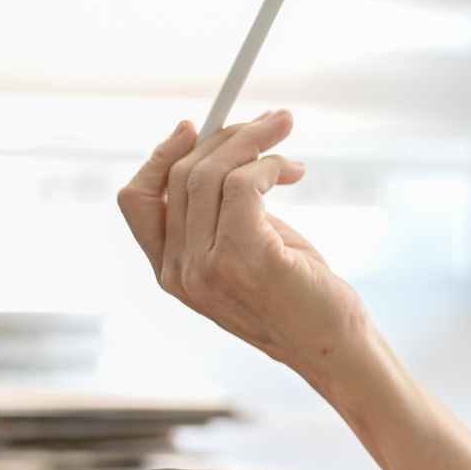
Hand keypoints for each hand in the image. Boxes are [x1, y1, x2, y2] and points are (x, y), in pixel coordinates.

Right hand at [117, 113, 470, 469]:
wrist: (334, 347)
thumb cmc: (297, 298)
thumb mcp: (247, 251)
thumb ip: (224, 213)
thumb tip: (230, 150)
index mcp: (169, 271)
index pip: (136, 201)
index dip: (161, 156)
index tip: (194, 126)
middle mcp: (178, 272)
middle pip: (179, 176)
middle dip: (226, 136)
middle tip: (269, 122)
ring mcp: (206, 268)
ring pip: (209, 173)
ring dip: (253, 141)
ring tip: (285, 135)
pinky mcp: (245, 258)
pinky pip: (243, 184)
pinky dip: (269, 164)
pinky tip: (292, 170)